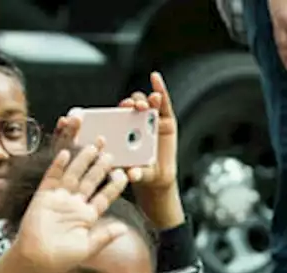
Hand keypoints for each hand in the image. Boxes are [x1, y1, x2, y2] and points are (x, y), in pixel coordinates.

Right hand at [12, 144, 130, 272]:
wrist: (37, 259)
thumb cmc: (63, 257)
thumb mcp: (88, 247)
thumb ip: (105, 236)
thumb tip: (124, 228)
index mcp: (87, 216)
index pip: (104, 197)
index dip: (113, 186)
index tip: (124, 175)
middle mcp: (75, 204)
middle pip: (90, 181)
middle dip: (100, 168)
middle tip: (111, 154)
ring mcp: (59, 199)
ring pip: (74, 175)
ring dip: (83, 161)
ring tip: (93, 147)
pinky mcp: (44, 197)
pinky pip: (52, 178)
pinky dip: (58, 166)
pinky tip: (66, 153)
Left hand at [115, 72, 177, 191]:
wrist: (156, 179)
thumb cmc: (140, 174)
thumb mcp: (136, 174)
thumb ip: (135, 174)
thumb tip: (132, 176)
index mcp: (123, 130)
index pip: (120, 114)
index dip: (121, 108)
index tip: (123, 107)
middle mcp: (136, 122)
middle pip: (133, 106)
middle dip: (134, 103)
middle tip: (135, 106)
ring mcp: (151, 119)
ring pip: (148, 103)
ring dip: (148, 99)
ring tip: (151, 102)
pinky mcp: (166, 120)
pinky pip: (163, 103)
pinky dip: (160, 89)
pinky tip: (155, 78)